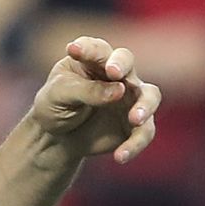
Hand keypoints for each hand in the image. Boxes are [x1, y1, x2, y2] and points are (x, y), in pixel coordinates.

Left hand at [29, 36, 161, 164]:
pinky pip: (144, 132)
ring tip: (134, 119)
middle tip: (114, 73)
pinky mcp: (135, 124)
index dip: (88, 48)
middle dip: (122, 64)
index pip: (95, 48)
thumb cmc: (54, 107)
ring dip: (145, 105)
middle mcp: (115, 75)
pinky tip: (120, 157)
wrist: (57, 138)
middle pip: (127, 62)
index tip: (73, 50)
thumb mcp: (59, 96)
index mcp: (91, 60)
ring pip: (150, 95)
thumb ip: (86, 90)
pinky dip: (135, 144)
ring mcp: (129, 98)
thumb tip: (118, 90)